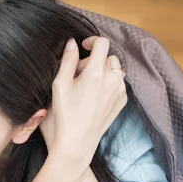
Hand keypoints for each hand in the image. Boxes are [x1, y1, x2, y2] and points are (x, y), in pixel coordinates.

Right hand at [40, 36, 126, 165]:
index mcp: (96, 73)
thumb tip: (71, 42)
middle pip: (107, 57)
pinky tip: (94, 96)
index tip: (84, 46)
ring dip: (102, 72)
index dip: (92, 41)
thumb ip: (67, 60)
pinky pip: (118, 83)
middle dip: (93, 61)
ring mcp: (120, 90)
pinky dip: (108, 83)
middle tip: (77, 75)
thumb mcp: (60, 85)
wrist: (78, 141)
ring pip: (114, 69)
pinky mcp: (122, 100)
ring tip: (87, 86)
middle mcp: (112, 79)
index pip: (102, 43)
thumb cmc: (65, 114)